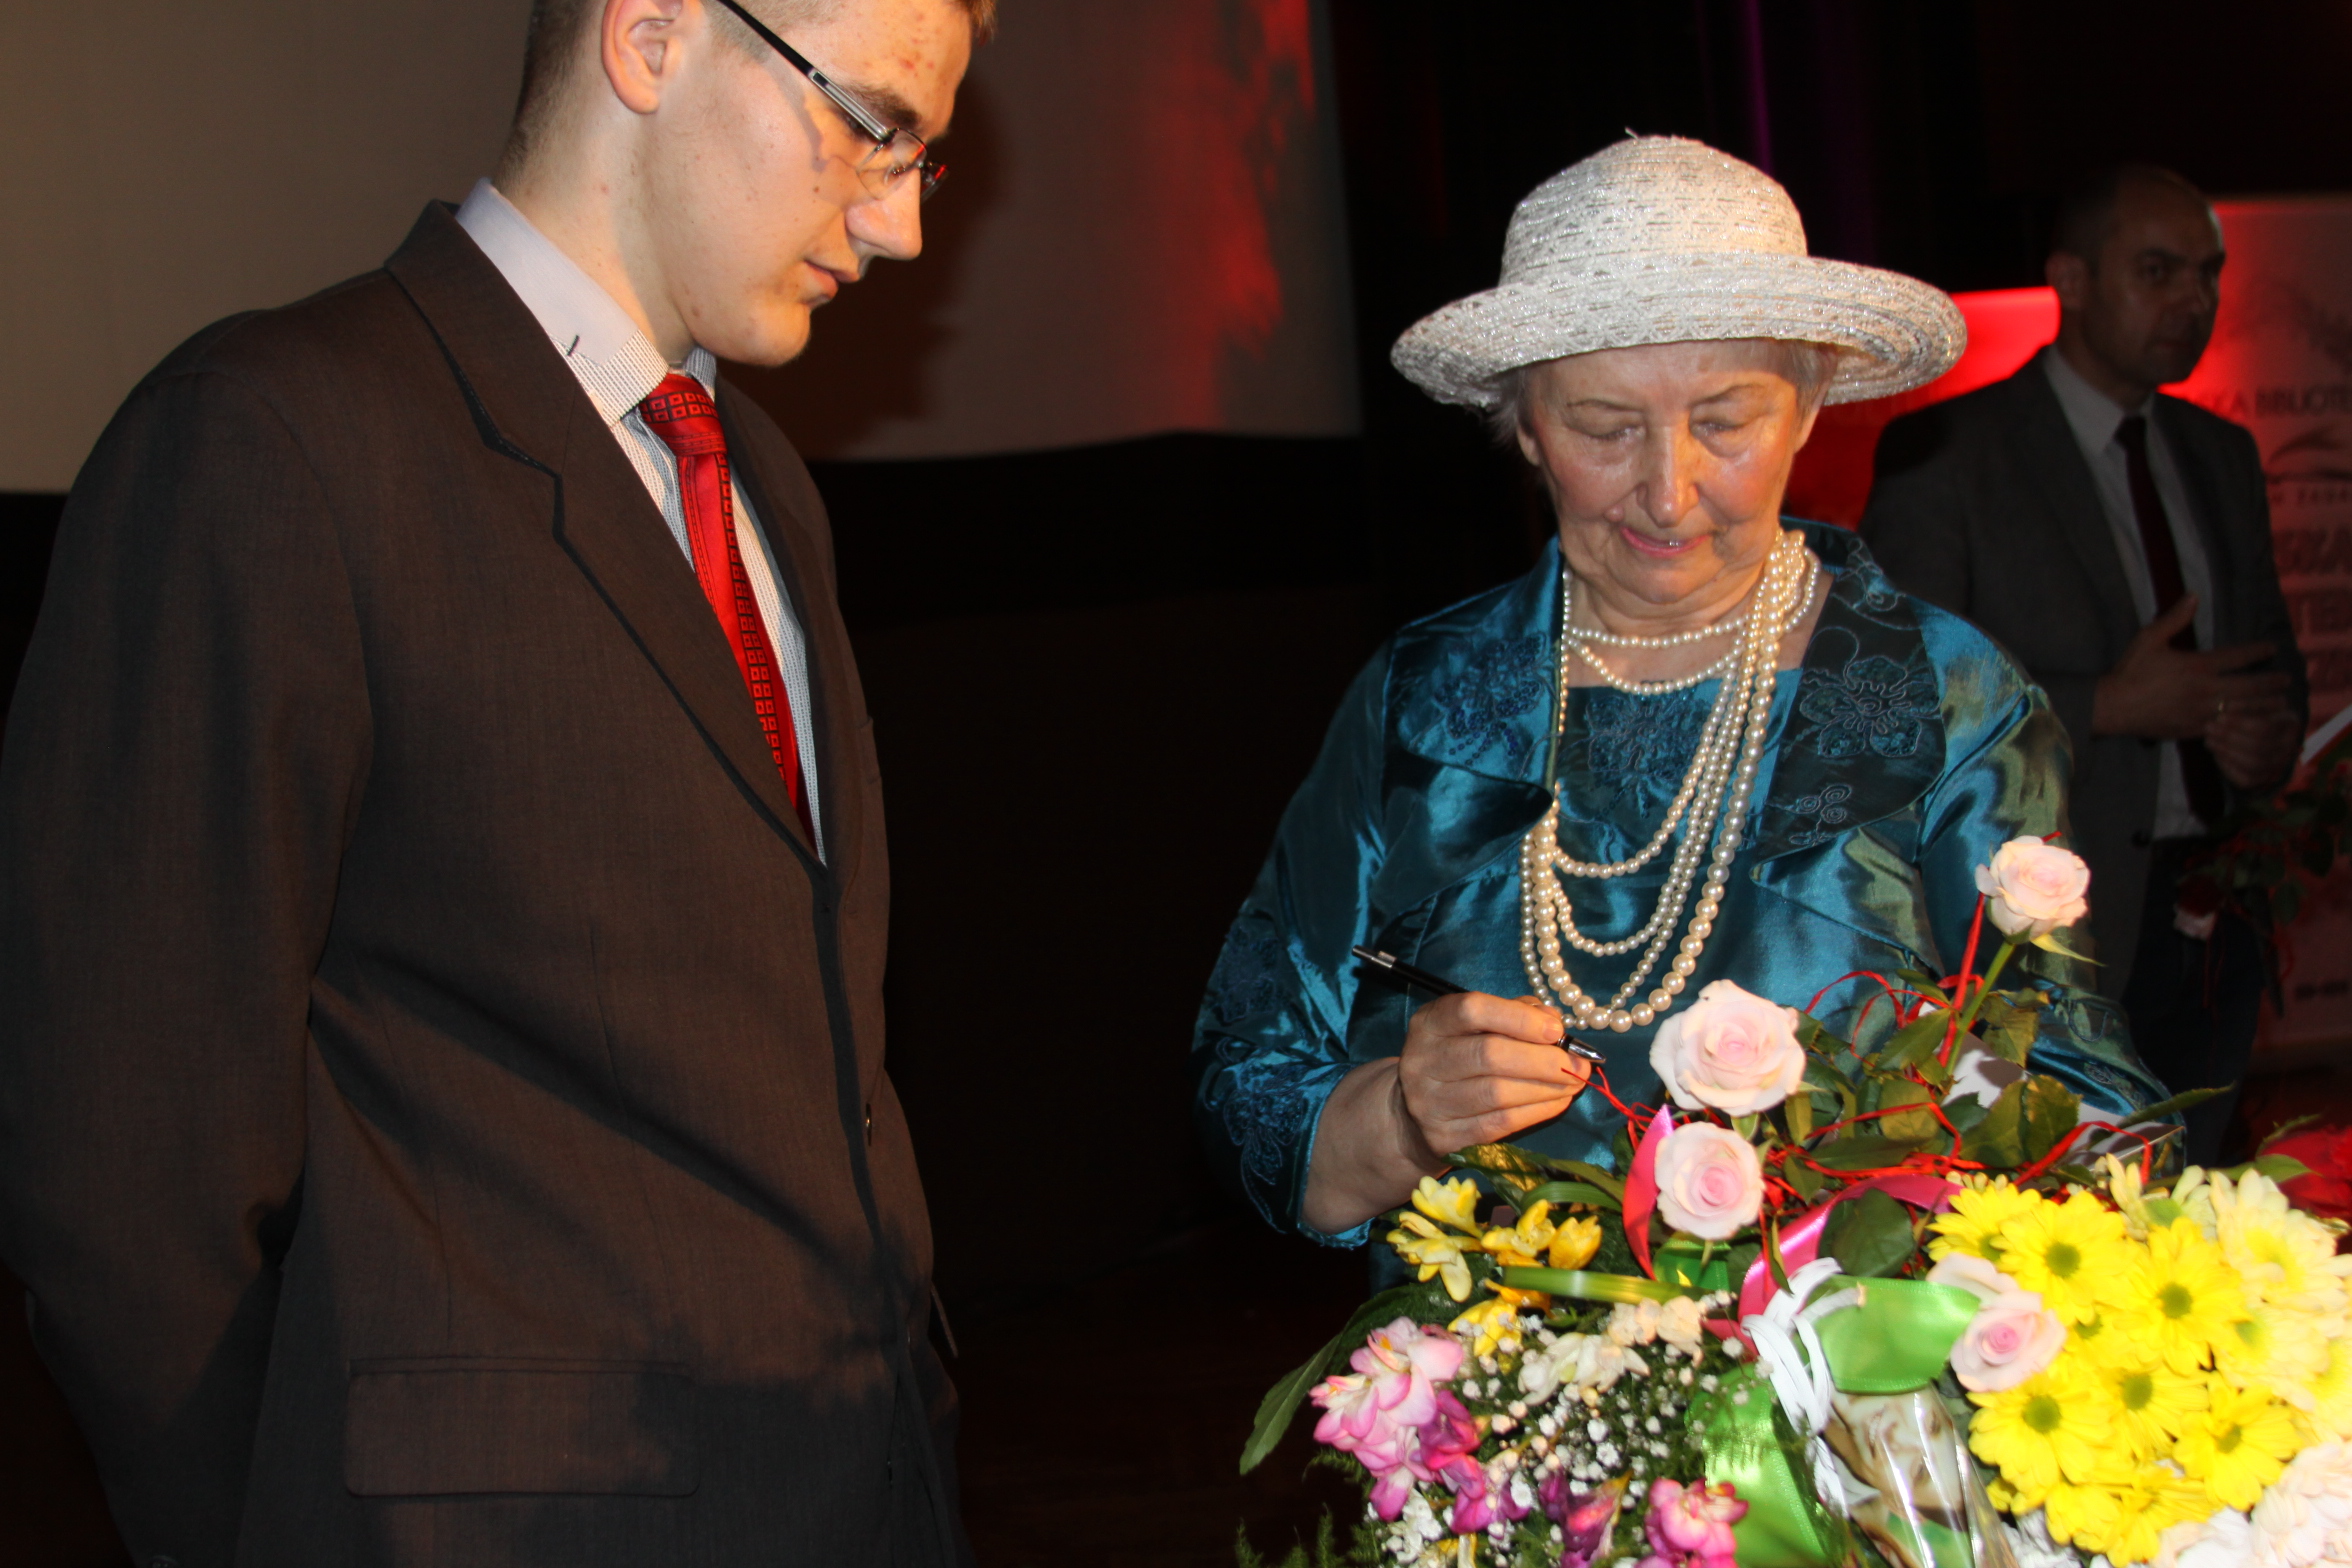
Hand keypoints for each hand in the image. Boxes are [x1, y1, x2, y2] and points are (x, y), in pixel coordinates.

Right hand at [1394, 991, 1592, 1158]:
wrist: (1416, 1114)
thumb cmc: (1459, 1059)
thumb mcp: (1477, 1027)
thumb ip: (1515, 1014)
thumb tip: (1554, 1023)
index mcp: (1430, 1023)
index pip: (1472, 1010)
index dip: (1518, 1018)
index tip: (1556, 1029)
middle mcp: (1422, 1061)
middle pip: (1488, 1055)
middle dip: (1543, 1059)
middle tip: (1578, 1064)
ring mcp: (1429, 1103)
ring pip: (1498, 1093)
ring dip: (1546, 1088)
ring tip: (1574, 1082)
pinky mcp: (1445, 1138)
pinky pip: (1500, 1123)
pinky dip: (1537, 1111)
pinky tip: (1558, 1102)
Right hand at [2092, 596, 2289, 740]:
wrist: (2113, 707)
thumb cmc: (2130, 671)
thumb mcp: (2149, 638)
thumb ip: (2174, 618)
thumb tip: (2194, 596)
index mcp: (2198, 666)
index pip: (2237, 657)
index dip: (2258, 652)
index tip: (2271, 648)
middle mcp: (2206, 690)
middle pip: (2249, 686)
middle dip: (2271, 683)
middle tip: (2286, 680)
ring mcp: (2202, 712)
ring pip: (2243, 710)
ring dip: (2265, 705)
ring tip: (2280, 703)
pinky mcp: (2195, 729)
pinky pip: (2227, 727)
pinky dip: (2245, 724)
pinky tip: (2254, 723)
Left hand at [2205, 707, 2301, 791]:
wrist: (2246, 735)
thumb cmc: (2246, 713)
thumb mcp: (2248, 702)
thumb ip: (2241, 703)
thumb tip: (2226, 706)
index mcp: (2290, 722)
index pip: (2266, 725)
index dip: (2241, 721)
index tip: (2221, 712)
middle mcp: (2289, 745)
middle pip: (2259, 745)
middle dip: (2229, 736)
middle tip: (2208, 726)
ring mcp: (2278, 763)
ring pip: (2253, 762)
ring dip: (2226, 750)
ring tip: (2209, 739)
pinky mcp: (2262, 778)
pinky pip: (2246, 778)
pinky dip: (2228, 765)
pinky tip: (2216, 752)